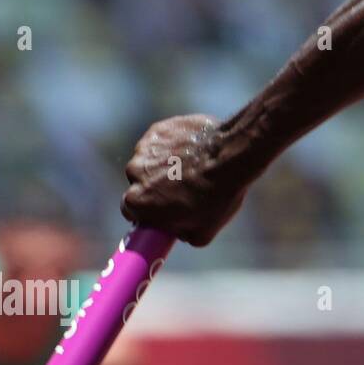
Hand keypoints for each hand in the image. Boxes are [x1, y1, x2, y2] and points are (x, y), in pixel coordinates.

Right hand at [121, 114, 249, 245]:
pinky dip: (174, 144)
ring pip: (151, 160)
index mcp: (137, 202)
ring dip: (166, 163)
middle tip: (183, 186)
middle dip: (156, 186)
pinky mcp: (159, 130)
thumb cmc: (217, 196)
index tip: (162, 209)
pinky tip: (194, 149)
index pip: (131, 210)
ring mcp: (145, 148)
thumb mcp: (201, 234)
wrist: (231, 156)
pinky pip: (162, 141)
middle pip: (139, 183)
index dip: (147, 211)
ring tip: (193, 166)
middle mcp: (134, 173)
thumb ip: (179, 235)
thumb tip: (176, 231)